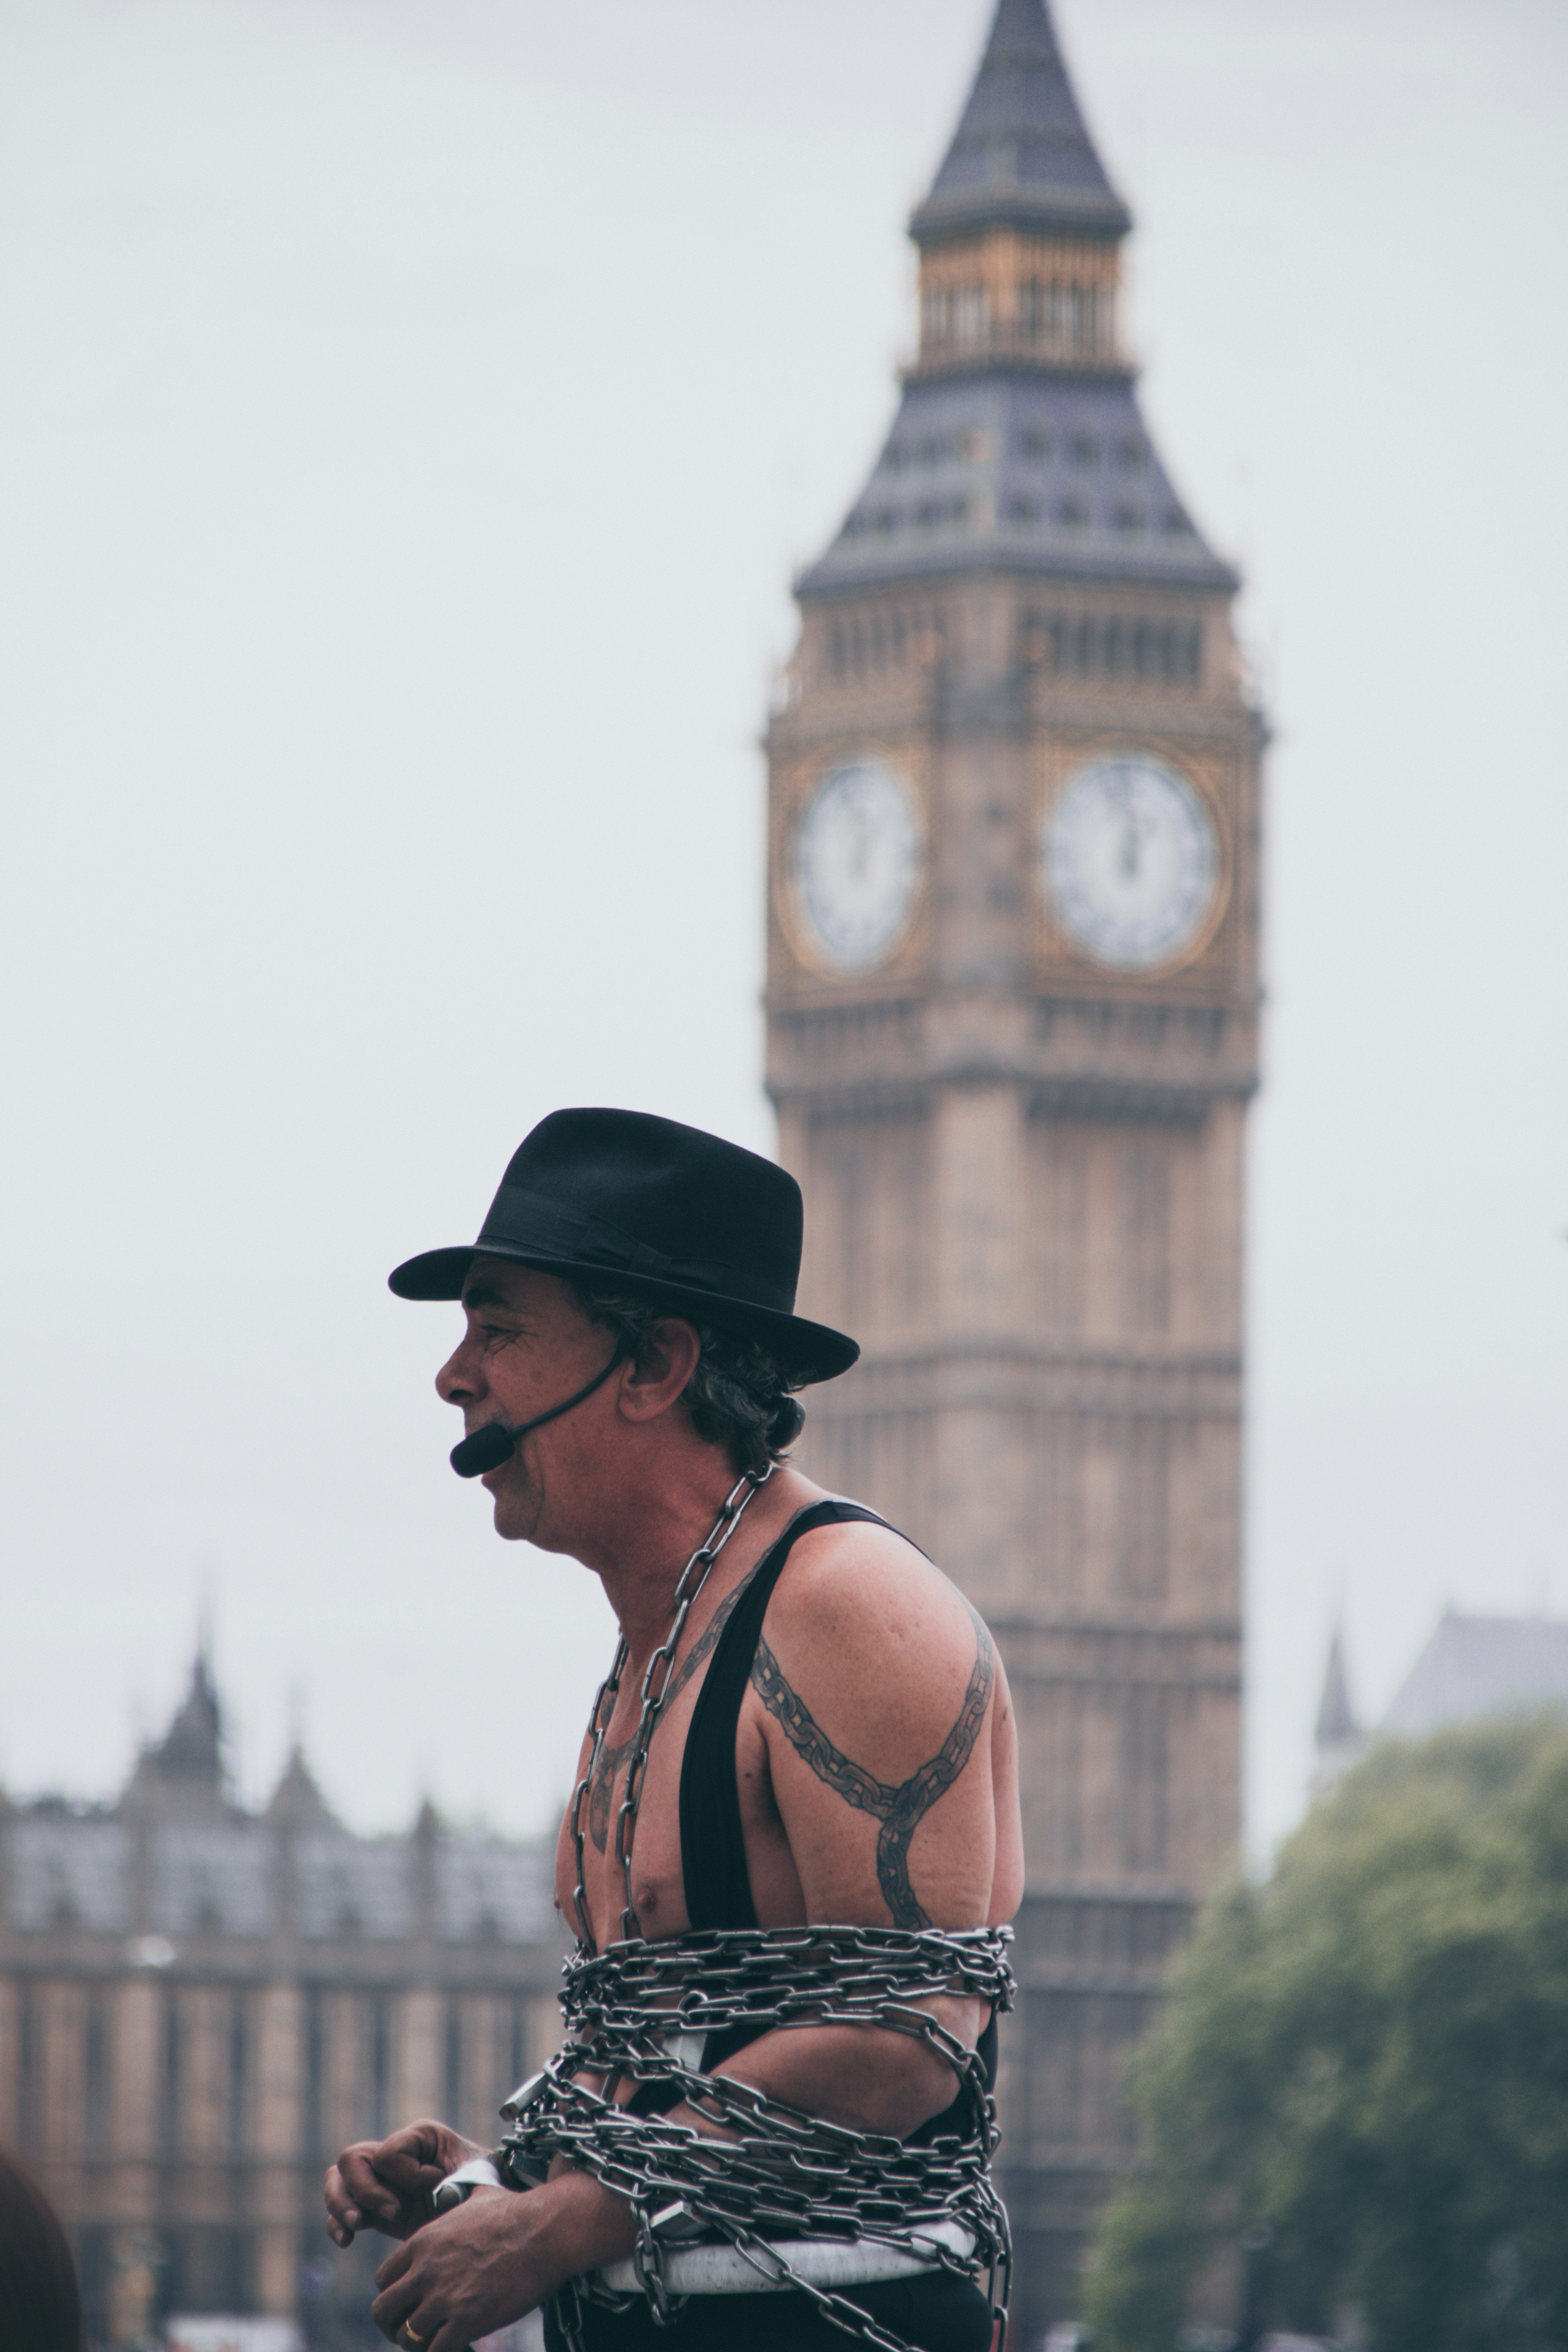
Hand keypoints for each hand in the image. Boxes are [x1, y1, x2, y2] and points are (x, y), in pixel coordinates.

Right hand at [324, 2119, 479, 2247]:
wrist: (484, 2215)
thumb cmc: (484, 2185)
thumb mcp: (476, 2174)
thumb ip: (457, 2179)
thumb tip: (438, 2194)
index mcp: (419, 2137)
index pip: (389, 2151)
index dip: (407, 2174)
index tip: (437, 2186)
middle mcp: (395, 2156)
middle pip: (352, 2159)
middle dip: (364, 2189)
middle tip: (392, 2212)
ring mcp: (382, 2182)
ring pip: (337, 2180)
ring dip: (340, 2204)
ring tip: (357, 2225)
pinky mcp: (376, 2210)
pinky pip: (341, 2212)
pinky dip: (336, 2224)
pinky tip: (347, 2241)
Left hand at [370, 2186, 555, 2349]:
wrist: (547, 2230)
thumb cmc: (517, 2213)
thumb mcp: (474, 2198)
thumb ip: (456, 2199)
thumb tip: (456, 2189)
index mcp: (424, 2240)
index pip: (384, 2278)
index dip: (395, 2293)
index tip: (410, 2300)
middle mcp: (426, 2270)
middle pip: (383, 2310)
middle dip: (393, 2324)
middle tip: (411, 2330)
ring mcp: (445, 2297)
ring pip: (407, 2335)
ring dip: (419, 2342)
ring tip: (437, 2339)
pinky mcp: (467, 2320)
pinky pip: (435, 2350)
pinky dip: (441, 2351)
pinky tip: (459, 2343)